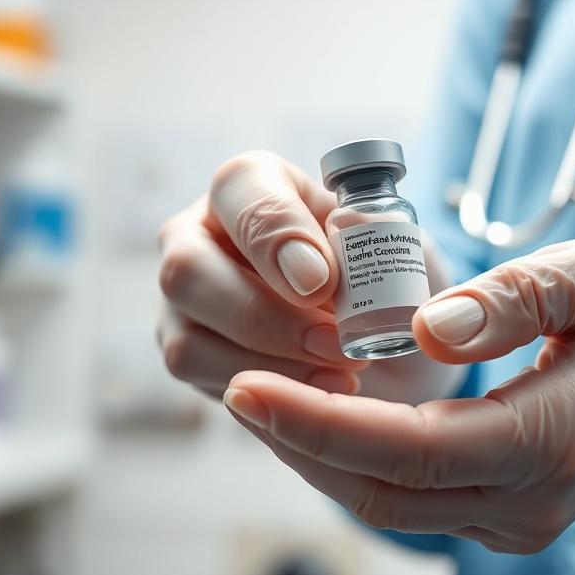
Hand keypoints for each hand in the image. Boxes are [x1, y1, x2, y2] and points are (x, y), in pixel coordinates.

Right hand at [156, 151, 463, 402]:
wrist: (380, 333)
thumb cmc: (378, 273)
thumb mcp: (392, 243)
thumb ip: (375, 234)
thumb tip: (350, 243)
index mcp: (251, 183)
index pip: (242, 191)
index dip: (279, 237)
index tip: (324, 282)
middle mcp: (197, 232)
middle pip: (188, 269)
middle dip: (269, 316)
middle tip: (336, 342)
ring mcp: (183, 298)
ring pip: (187, 337)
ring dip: (270, 362)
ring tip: (342, 371)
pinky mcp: (185, 350)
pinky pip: (201, 379)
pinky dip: (268, 390)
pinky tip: (324, 388)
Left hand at [224, 239, 574, 552]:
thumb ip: (515, 297)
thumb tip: (423, 325)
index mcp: (552, 440)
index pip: (410, 447)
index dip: (319, 422)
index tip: (247, 386)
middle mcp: (527, 501)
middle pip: (380, 488)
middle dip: (297, 439)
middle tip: (234, 385)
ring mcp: (515, 521)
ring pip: (385, 503)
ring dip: (315, 454)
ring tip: (260, 397)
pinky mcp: (503, 515)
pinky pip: (408, 497)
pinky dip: (352, 460)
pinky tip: (318, 415)